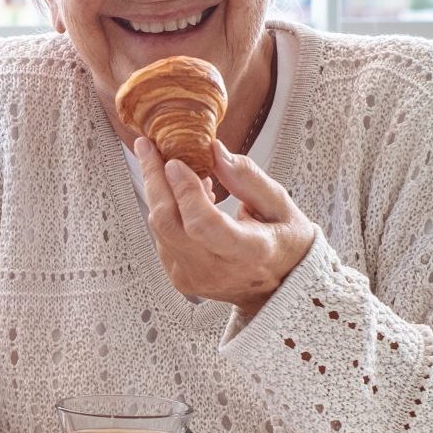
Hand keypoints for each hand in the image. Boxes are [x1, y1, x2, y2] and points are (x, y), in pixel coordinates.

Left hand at [137, 137, 314, 314]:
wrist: (281, 286)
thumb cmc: (284, 242)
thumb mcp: (280, 205)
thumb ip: (248, 178)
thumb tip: (214, 151)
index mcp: (250, 252)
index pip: (204, 225)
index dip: (185, 192)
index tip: (175, 162)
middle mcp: (217, 270)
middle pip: (170, 224)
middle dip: (154, 180)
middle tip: (147, 147)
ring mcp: (194, 277)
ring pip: (160, 229)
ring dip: (159, 192)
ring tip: (173, 166)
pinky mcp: (180, 278)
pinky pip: (162, 237)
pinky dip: (167, 210)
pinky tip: (183, 196)